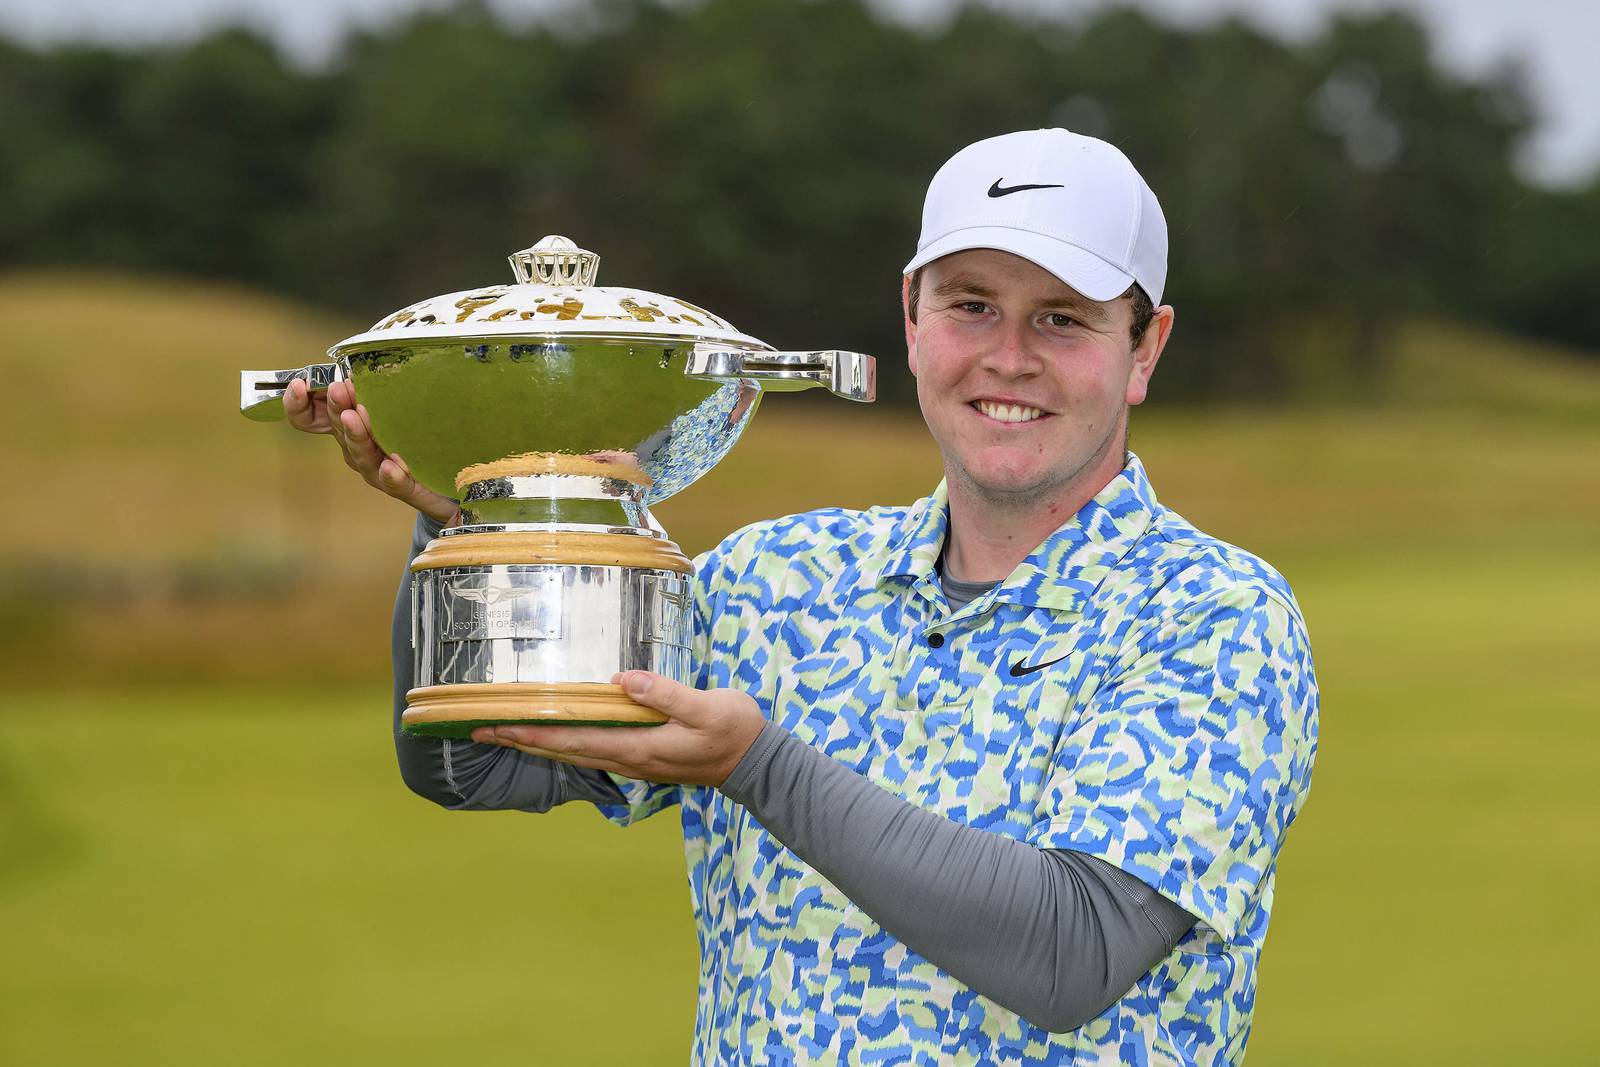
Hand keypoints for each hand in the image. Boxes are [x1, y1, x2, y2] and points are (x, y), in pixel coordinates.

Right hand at [282, 377, 458, 525]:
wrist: (457, 477)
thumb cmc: (420, 436)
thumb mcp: (398, 404)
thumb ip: (379, 385)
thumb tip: (367, 353)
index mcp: (353, 427)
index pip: (312, 419)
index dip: (298, 405)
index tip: (297, 384)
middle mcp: (360, 449)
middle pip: (339, 430)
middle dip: (337, 408)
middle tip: (338, 389)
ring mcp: (379, 471)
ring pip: (362, 455)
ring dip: (357, 436)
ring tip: (356, 418)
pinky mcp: (406, 488)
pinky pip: (395, 484)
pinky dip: (391, 475)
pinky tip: (392, 466)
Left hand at [471, 671, 767, 787]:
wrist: (758, 764)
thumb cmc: (734, 730)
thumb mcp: (707, 706)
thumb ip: (665, 693)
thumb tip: (622, 680)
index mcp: (637, 747)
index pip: (572, 741)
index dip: (532, 733)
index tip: (497, 726)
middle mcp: (628, 760)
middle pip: (563, 752)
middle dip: (522, 740)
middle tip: (481, 729)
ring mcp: (635, 762)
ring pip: (574, 755)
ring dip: (539, 745)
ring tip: (507, 733)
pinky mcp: (643, 757)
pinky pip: (591, 752)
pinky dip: (565, 745)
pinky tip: (557, 736)